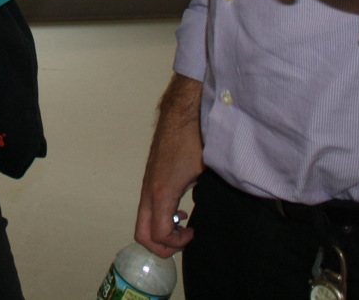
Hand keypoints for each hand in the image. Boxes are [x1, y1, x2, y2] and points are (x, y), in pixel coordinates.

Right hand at [134, 73, 203, 256]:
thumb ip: (208, 196)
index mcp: (162, 192)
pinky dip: (160, 216)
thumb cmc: (194, 138)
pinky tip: (179, 208)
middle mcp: (149, 190)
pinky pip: (148, 207)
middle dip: (160, 246)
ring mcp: (148, 183)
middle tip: (182, 241)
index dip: (176, 243)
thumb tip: (216, 213)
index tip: (193, 233)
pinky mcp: (151, 177)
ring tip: (182, 225)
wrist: (182, 112)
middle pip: (141, 233)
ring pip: (143, 220)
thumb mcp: (206, 172)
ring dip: (160, 230)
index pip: (158, 234)